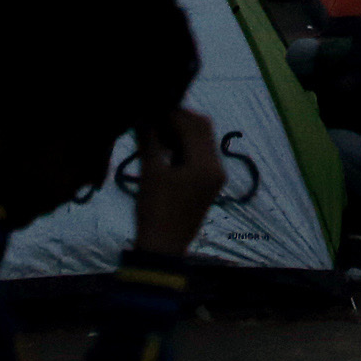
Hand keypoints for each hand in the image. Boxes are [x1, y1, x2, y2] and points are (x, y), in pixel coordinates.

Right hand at [127, 108, 223, 259]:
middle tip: (153, 118)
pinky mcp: (209, 184)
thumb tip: (143, 116)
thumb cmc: (155, 212)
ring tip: (156, 132)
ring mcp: (215, 176)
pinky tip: (164, 148)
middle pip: (202, 129)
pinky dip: (185, 146)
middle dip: (179, 120)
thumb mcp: (150, 173)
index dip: (171, 114)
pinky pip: (200, 155)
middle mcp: (217, 168)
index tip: (150, 110)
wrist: (163, 249)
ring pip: (202, 141)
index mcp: (206, 165)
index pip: (192, 125)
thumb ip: (149, 140)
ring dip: (181, 132)